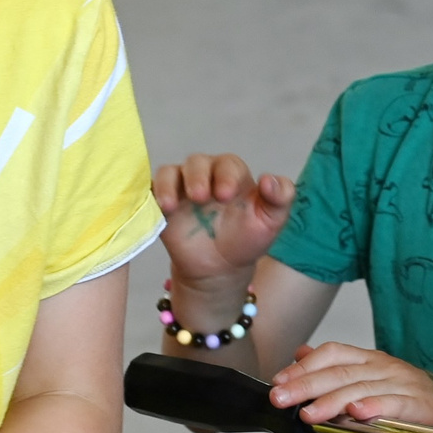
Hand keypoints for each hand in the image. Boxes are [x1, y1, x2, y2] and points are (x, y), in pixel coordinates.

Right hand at [154, 154, 293, 297]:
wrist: (220, 269)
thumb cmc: (247, 239)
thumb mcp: (271, 221)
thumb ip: (280, 198)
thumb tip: (270, 180)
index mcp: (232, 175)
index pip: (227, 164)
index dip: (226, 175)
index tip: (226, 195)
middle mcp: (205, 176)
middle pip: (196, 162)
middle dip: (197, 177)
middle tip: (201, 197)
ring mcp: (181, 189)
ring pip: (170, 172)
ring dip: (169, 184)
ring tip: (172, 205)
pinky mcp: (162, 205)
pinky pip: (151, 191)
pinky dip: (152, 196)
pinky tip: (159, 209)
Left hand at [270, 342, 432, 426]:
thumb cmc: (413, 397)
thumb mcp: (372, 376)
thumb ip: (337, 367)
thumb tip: (300, 354)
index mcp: (371, 359)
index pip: (332, 352)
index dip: (304, 365)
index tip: (278, 381)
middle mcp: (384, 367)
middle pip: (340, 371)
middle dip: (306, 384)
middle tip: (281, 398)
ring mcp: (402, 383)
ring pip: (361, 388)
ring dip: (331, 400)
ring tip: (308, 413)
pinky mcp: (418, 404)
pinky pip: (393, 404)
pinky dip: (373, 408)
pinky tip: (355, 414)